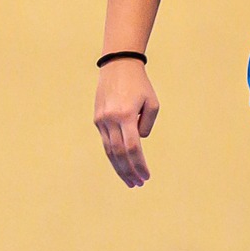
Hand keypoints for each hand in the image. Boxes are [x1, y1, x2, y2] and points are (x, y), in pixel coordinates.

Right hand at [93, 60, 158, 186]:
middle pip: (119, 154)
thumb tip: (138, 142)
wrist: (118, 66)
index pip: (133, 148)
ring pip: (109, 151)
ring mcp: (101, 120)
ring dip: (119, 168)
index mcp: (126, 115)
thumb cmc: (140, 85)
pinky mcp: (97, 119)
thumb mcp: (152, 103)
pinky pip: (106, 141)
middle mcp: (111, 119)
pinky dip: (113, 155)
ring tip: (130, 181)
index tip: (146, 176)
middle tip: (137, 184)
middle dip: (128, 172)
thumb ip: (147, 125)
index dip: (139, 165)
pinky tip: (121, 165)